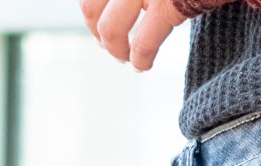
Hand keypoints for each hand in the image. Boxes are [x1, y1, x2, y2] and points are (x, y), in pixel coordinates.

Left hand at [81, 0, 225, 71]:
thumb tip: (135, 6)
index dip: (92, 10)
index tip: (100, 20)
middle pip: (91, 7)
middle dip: (98, 32)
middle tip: (111, 45)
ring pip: (110, 28)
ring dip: (115, 50)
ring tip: (126, 58)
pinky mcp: (169, 4)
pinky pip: (144, 41)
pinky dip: (140, 59)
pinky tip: (143, 66)